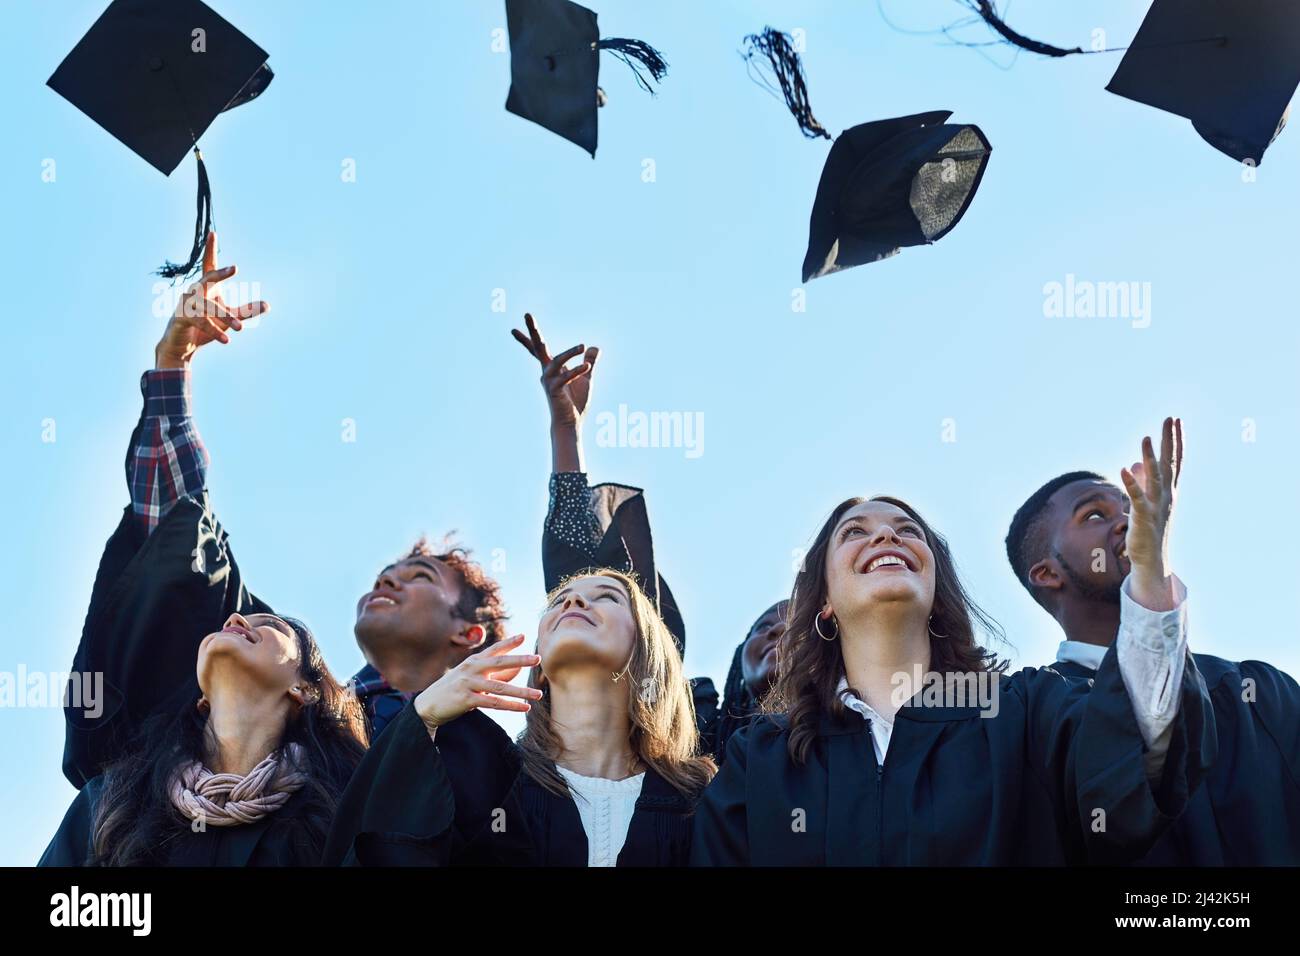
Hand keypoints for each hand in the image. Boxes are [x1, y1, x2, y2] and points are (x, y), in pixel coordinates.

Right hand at [154, 232, 269, 368]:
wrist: (182, 346)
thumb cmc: (204, 327)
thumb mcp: (230, 319)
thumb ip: (246, 312)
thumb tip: (267, 305)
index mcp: (206, 288)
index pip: (209, 266)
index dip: (211, 250)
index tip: (213, 233)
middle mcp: (194, 292)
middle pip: (208, 279)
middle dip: (220, 273)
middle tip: (235, 268)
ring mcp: (186, 304)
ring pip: (208, 307)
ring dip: (225, 317)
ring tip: (240, 328)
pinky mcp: (181, 318)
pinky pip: (200, 322)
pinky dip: (214, 331)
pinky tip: (227, 340)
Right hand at [413, 634, 542, 732]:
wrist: (428, 705)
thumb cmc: (454, 690)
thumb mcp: (471, 678)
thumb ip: (493, 674)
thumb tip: (517, 670)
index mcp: (473, 661)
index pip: (494, 649)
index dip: (509, 642)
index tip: (524, 636)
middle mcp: (471, 669)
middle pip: (500, 663)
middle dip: (520, 660)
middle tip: (537, 658)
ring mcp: (468, 684)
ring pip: (500, 687)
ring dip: (521, 692)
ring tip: (538, 694)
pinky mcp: (467, 699)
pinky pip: (494, 703)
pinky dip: (511, 706)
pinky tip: (524, 707)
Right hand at [511, 313, 598, 430]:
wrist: (571, 423)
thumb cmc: (574, 402)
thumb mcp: (585, 378)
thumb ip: (589, 361)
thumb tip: (595, 348)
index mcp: (551, 368)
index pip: (538, 349)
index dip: (528, 337)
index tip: (513, 328)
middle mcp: (546, 372)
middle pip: (538, 347)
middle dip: (533, 331)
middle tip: (527, 314)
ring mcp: (549, 381)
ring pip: (556, 360)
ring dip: (570, 352)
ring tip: (582, 346)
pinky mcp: (555, 390)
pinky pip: (565, 377)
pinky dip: (576, 370)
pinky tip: (587, 365)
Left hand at [1120, 417, 1182, 611]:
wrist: (1152, 558)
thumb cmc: (1150, 529)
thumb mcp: (1146, 502)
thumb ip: (1142, 482)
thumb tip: (1133, 465)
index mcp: (1168, 490)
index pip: (1174, 460)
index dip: (1175, 440)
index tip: (1176, 420)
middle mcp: (1166, 494)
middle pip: (1169, 463)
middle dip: (1169, 440)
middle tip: (1171, 418)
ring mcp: (1156, 505)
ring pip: (1154, 477)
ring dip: (1149, 457)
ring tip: (1146, 438)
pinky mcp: (1143, 517)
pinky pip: (1137, 498)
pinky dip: (1132, 484)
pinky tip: (1124, 470)